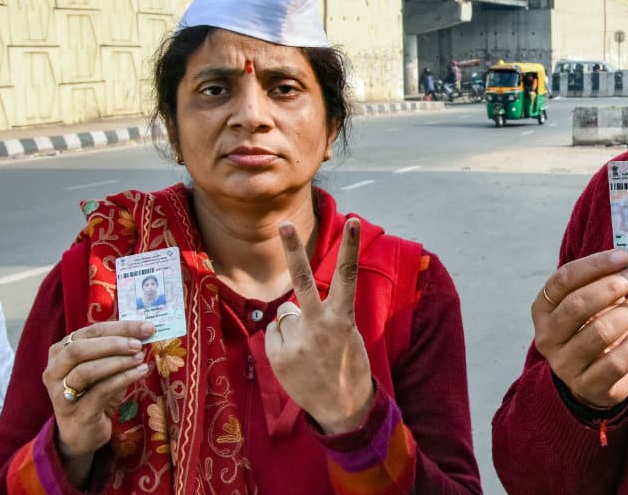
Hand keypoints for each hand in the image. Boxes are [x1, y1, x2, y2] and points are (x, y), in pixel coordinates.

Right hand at [44, 321, 154, 480]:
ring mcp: (61, 393)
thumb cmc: (95, 394)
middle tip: (139, 344)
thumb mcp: (105, 368)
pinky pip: (99, 391)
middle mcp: (54, 370)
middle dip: (114, 342)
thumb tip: (145, 333)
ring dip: (117, 361)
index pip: (90, 331)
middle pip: (80, 348)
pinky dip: (122, 379)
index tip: (147, 326)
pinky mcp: (75, 412)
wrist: (84, 433)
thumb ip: (118, 350)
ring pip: (86, 370)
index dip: (120, 327)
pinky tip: (140, 372)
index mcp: (61, 351)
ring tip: (140, 358)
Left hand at [266, 218, 374, 434]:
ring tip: (309, 350)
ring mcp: (297, 342)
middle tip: (284, 224)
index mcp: (343, 318)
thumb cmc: (346, 364)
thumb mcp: (345, 335)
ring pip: (284, 314)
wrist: (343, 408)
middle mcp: (319, 327)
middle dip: (294, 250)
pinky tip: (296, 358)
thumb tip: (287, 306)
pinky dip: (281, 342)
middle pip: (303, 281)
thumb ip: (320, 315)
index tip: (354, 221)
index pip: (347, 276)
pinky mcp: (279, 358)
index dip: (351, 247)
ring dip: (292, 327)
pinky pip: (273, 334)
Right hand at [533, 248, 627, 409]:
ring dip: (627, 312)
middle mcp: (547, 337)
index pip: (563, 280)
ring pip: (599, 333)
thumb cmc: (592, 329)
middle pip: (577, 306)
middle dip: (611, 288)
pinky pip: (616, 362)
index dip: (594, 265)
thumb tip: (626, 262)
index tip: (623, 257)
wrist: (593, 380)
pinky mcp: (586, 385)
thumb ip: (600, 283)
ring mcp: (564, 364)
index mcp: (542, 309)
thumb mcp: (588, 305)